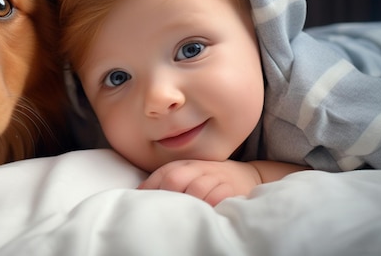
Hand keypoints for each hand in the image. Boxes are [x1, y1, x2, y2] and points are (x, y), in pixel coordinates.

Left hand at [138, 160, 261, 205]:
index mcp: (184, 165)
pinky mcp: (230, 188)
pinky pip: (218, 196)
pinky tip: (203, 214)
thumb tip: (136, 194)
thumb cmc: (208, 178)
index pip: (162, 173)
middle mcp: (197, 168)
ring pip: (196, 188)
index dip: (150, 188)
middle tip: (161, 212)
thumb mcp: (187, 175)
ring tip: (180, 216)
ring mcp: (214, 177)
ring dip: (187, 202)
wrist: (244, 176)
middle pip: (174, 178)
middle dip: (166, 194)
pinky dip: (209, 205)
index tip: (142, 204)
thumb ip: (163, 182)